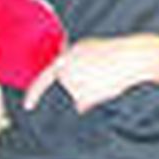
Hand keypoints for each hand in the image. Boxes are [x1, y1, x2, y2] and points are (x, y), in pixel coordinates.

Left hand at [24, 35, 156, 112]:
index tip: (28, 106)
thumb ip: (75, 64)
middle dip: (82, 83)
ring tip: (106, 76)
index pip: (44, 79)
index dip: (34, 93)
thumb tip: (69, 80)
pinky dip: (96, 97)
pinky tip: (107, 84)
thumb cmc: (113, 53)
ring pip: (79, 95)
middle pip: (68, 86)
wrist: (131, 57)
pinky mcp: (85, 96)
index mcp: (64, 58)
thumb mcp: (88, 51)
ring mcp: (74, 85)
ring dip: (92, 90)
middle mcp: (65, 73)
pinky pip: (86, 103)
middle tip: (100, 72)